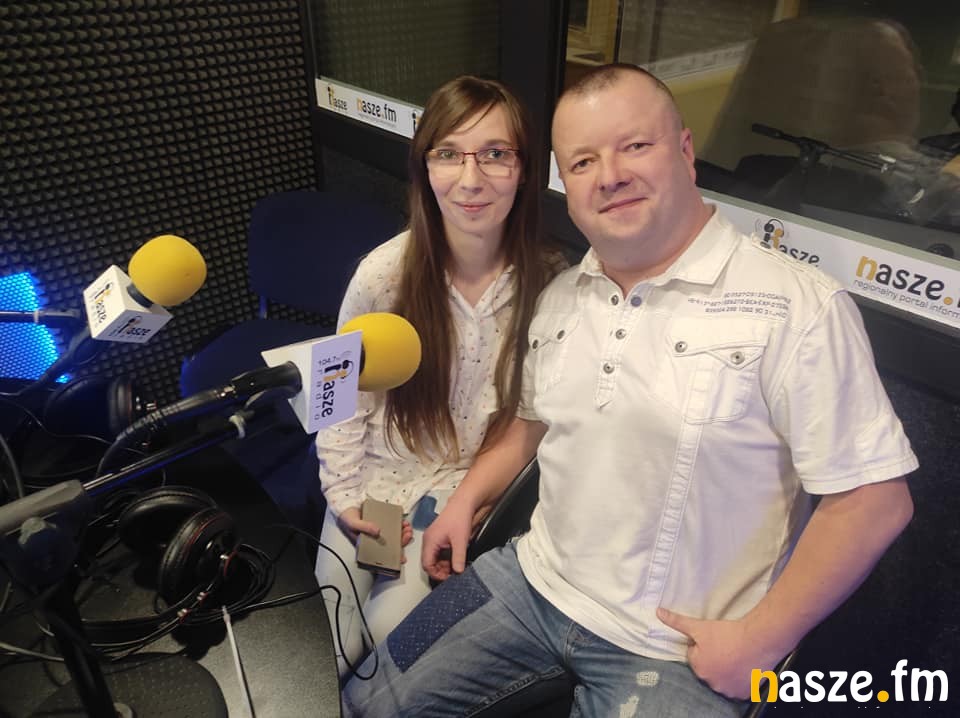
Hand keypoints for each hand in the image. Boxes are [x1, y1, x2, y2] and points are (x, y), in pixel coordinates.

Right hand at [338, 508, 414, 563]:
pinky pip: (394, 526)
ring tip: (407, 528)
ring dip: (403, 534)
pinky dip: (400, 525)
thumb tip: (377, 531)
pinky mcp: (383, 522)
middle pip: (392, 546)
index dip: (392, 558)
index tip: (402, 559)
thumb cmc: (347, 518)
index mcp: (368, 545)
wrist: (347, 505)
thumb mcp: (353, 524)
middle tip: (407, 535)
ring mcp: (380, 531)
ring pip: (395, 536)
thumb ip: (364, 527)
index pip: (382, 555)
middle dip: (402, 542)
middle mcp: (375, 540)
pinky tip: (403, 522)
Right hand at [421, 498, 474, 580]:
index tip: (448, 578)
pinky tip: (455, 558)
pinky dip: (445, 557)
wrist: (463, 503)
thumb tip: (458, 572)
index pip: (427, 564)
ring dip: (443, 564)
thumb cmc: (459, 517)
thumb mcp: (461, 541)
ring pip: (433, 557)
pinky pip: (438, 551)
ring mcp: (433, 538)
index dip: (436, 574)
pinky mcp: (439, 536)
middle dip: (440, 570)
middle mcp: (429, 540)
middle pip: (429, 562)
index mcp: (430, 541)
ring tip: (455, 566)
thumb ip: (458, 558)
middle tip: (452, 574)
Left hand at [656, 607, 784, 699]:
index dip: (703, 646)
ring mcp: (729, 689)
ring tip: (736, 655)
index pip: (695, 656)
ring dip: (727, 670)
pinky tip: (744, 666)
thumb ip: (677, 622)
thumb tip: (658, 612)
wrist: (758, 640)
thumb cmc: (728, 633)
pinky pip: (738, 687)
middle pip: (709, 669)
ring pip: (723, 679)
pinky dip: (740, 679)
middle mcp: (712, 682)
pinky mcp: (745, 693)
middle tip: (726, 646)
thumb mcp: (699, 626)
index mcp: (699, 668)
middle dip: (714, 659)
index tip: (715, 639)